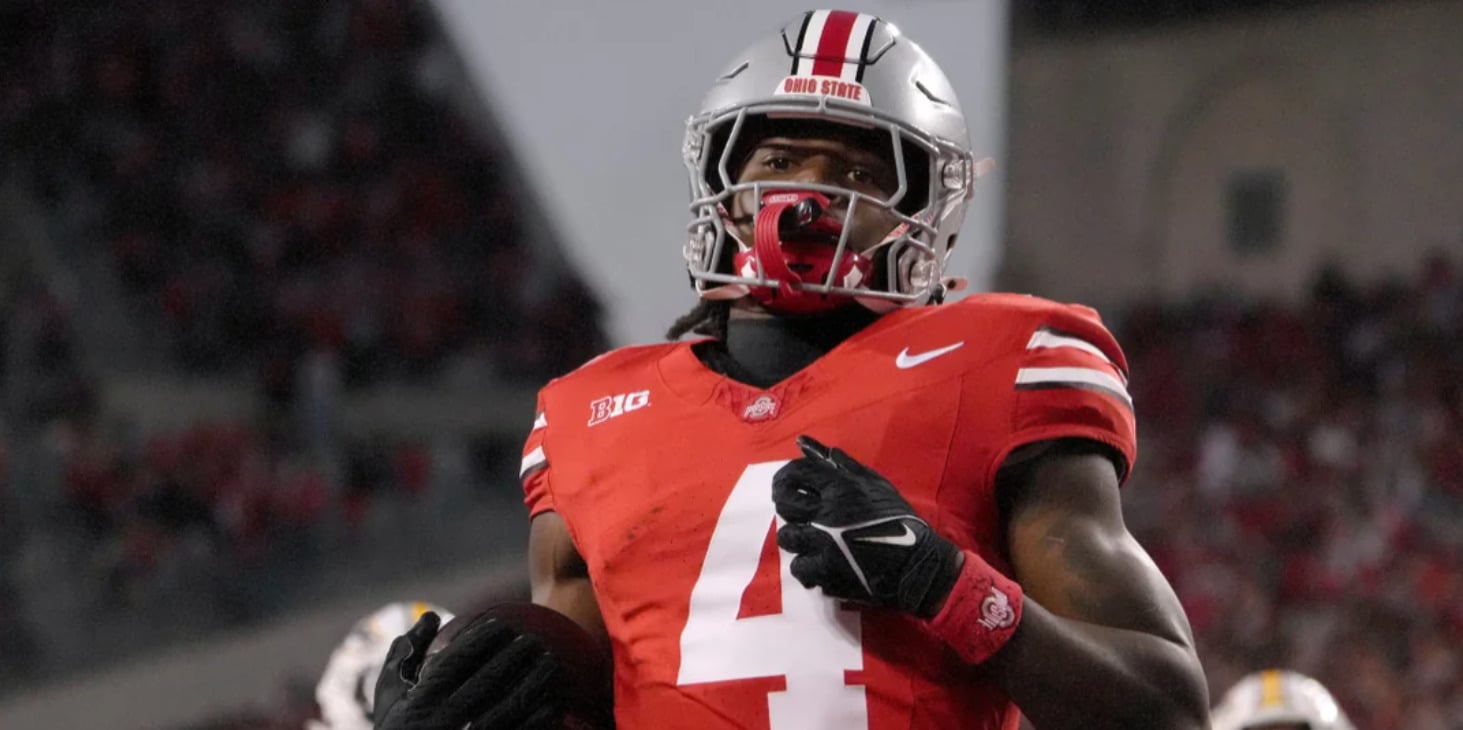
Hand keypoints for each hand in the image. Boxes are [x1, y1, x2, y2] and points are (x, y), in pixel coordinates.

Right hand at [373, 612, 564, 729]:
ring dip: (533, 682)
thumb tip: (431, 616)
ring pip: (508, 708)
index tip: (502, 623)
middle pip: (487, 681)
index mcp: (419, 704)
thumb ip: (404, 655)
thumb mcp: (389, 695)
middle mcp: (442, 724)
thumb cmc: (398, 729)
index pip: (454, 662)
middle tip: (533, 639)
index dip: (479, 639)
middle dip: (514, 655)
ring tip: (551, 662)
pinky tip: (554, 703)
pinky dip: (538, 720)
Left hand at [772, 435, 963, 617]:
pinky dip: (807, 567)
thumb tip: (805, 443)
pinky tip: (819, 564)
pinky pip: (799, 567)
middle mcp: (828, 512)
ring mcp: (825, 543)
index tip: (786, 486)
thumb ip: (839, 464)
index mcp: (840, 487)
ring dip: (798, 539)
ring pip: (788, 537)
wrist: (917, 563)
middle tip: (798, 515)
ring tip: (813, 541)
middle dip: (787, 507)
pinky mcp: (827, 571)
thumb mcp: (874, 484)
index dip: (784, 478)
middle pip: (784, 504)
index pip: (796, 473)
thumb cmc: (898, 519)